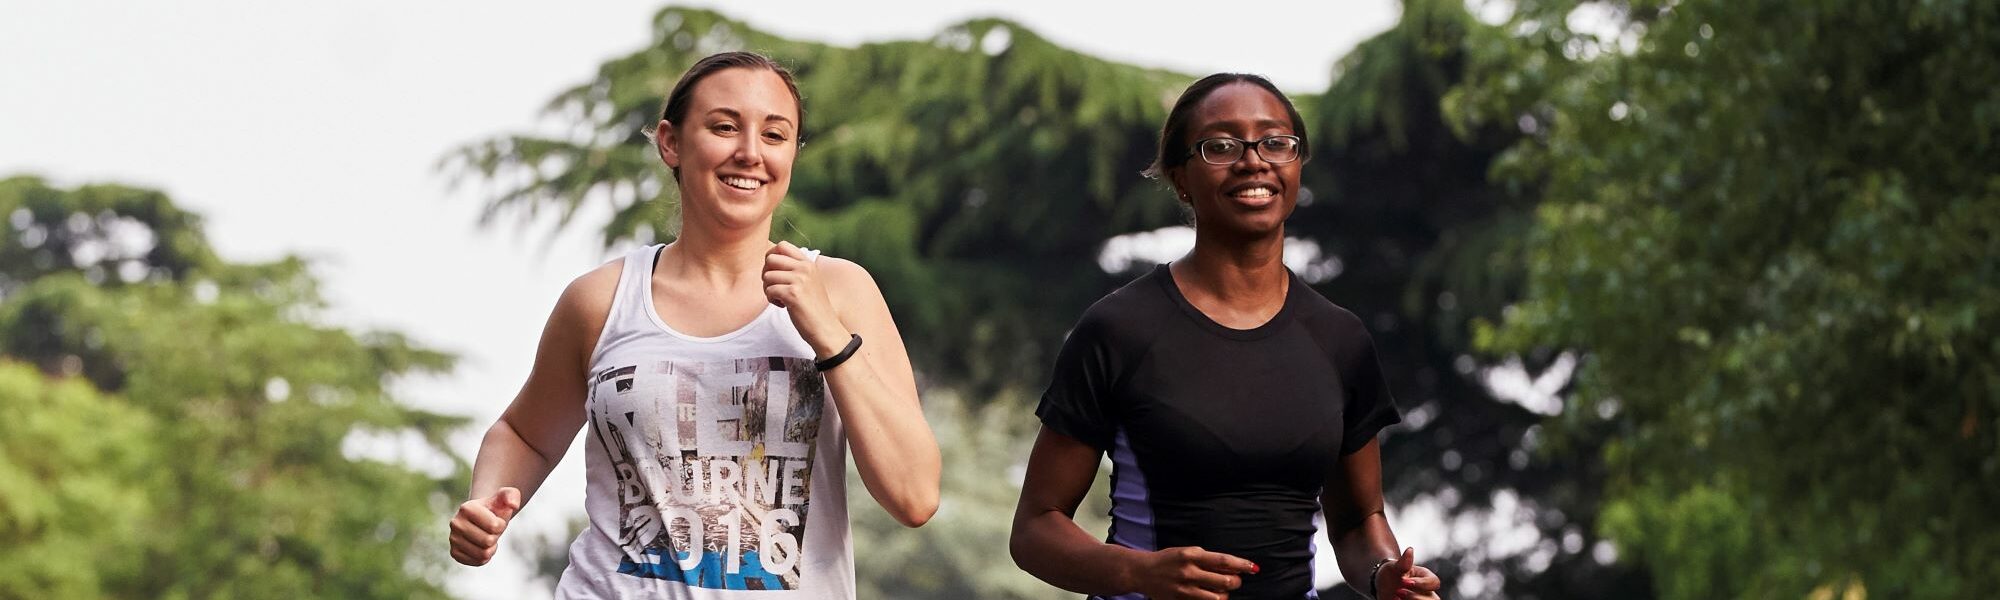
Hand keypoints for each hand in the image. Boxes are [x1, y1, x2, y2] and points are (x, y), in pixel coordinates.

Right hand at [449, 487, 520, 565]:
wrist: (482, 519)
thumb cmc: (496, 508)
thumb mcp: (505, 497)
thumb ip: (512, 495)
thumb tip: (513, 505)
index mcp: (466, 508)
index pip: (494, 526)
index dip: (501, 525)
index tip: (496, 519)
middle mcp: (456, 523)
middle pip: (488, 541)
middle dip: (496, 537)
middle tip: (491, 530)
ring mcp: (453, 539)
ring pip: (483, 554)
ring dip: (491, 548)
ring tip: (487, 537)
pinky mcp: (454, 553)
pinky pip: (477, 562)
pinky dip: (485, 557)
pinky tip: (481, 546)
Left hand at [763, 241, 846, 355]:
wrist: (826, 329)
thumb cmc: (813, 308)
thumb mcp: (808, 282)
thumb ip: (794, 269)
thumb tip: (769, 259)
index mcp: (808, 263)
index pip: (782, 245)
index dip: (771, 257)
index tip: (774, 272)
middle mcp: (805, 268)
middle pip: (770, 259)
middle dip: (766, 273)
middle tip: (774, 287)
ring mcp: (800, 280)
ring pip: (767, 276)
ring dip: (768, 289)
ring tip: (780, 299)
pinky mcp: (793, 294)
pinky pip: (769, 290)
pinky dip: (772, 300)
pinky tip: (783, 306)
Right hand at [1129, 546, 1257, 599]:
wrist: (1142, 572)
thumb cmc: (1168, 560)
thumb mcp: (1186, 552)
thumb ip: (1206, 559)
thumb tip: (1231, 566)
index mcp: (1192, 555)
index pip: (1223, 560)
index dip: (1241, 565)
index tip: (1253, 568)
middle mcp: (1189, 571)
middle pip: (1224, 580)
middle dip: (1235, 581)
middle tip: (1234, 580)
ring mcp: (1184, 588)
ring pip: (1217, 597)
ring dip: (1224, 594)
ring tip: (1221, 591)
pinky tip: (1210, 596)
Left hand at [1374, 547, 1443, 599]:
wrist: (1382, 585)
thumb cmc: (1392, 573)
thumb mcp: (1395, 566)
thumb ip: (1403, 562)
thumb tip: (1410, 550)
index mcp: (1427, 578)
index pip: (1433, 582)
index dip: (1421, 583)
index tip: (1404, 581)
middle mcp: (1428, 593)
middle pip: (1433, 599)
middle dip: (1416, 597)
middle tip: (1398, 591)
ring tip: (1396, 599)